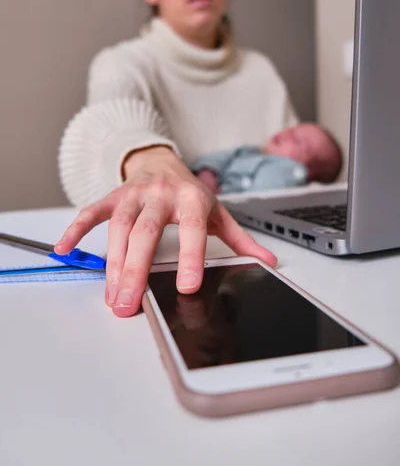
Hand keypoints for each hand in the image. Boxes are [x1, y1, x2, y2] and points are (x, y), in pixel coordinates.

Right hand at [55, 146, 276, 317]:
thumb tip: (268, 263)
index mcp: (192, 200)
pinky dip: (77, 230)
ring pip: (120, 228)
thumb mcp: (218, 213)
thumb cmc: (190, 193)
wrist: (162, 162)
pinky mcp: (114, 196)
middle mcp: (162, 195)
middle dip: (137, 270)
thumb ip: (240, 240)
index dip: (190, 256)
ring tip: (112, 295)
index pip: (193, 229)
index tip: (186, 286)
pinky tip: (66, 249)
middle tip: (130, 304)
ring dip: (113, 262)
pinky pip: (92, 212)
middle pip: (146, 233)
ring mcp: (134, 195)